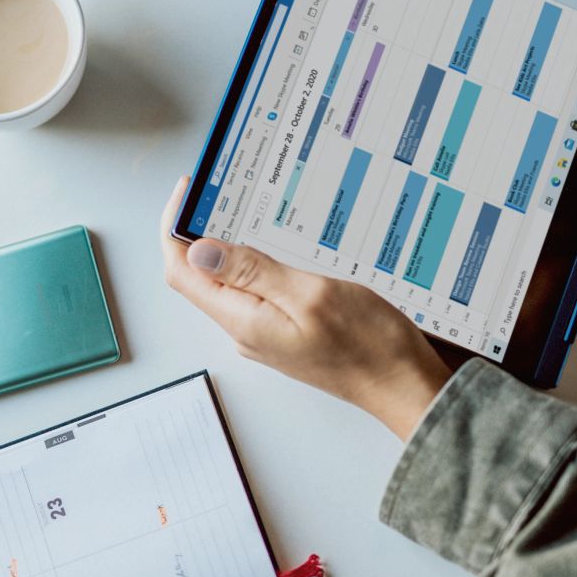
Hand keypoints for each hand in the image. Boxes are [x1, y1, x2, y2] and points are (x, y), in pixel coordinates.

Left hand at [160, 177, 451, 440]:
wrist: (401, 386)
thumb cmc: (368, 345)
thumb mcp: (310, 295)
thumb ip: (253, 272)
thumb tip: (198, 250)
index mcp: (243, 321)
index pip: (182, 272)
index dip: (175, 229)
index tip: (188, 191)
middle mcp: (244, 330)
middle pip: (201, 277)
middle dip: (200, 232)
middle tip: (221, 190)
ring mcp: (263, 334)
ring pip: (230, 283)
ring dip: (230, 247)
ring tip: (248, 209)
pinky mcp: (283, 332)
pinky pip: (256, 293)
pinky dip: (256, 264)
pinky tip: (276, 245)